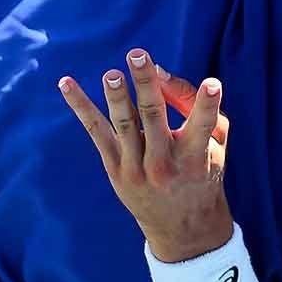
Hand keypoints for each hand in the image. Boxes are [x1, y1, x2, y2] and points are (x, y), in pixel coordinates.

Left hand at [58, 48, 233, 262]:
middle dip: (146, 85)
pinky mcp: (115, 168)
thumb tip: (159, 73)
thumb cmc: (203, 171)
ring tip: (111, 75)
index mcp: (196, 155)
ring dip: (116, 97)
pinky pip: (95, 132)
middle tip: (138, 56)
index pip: (203, 126)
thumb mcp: (215, 144)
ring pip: (124, 124)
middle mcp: (165, 162)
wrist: (181, 226)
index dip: (208, 105)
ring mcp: (136, 167)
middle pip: (154, 118)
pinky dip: (81, 106)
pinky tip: (66, 83)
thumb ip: (198, 107)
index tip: (213, 85)